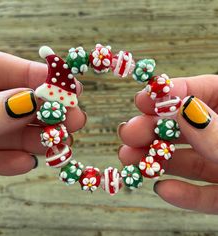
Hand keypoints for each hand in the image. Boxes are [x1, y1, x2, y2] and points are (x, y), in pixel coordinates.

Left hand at [0, 50, 85, 175]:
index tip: (66, 82)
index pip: (0, 68)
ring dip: (34, 139)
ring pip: (7, 132)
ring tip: (59, 143)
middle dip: (45, 111)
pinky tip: (24, 163)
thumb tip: (29, 100)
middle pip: (12, 102)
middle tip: (75, 117)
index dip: (34, 74)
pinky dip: (6, 162)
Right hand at [118, 75, 217, 213]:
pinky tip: (163, 189)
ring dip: (159, 161)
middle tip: (128, 132)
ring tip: (129, 159)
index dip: (173, 92)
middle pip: (188, 127)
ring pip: (191, 160)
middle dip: (155, 130)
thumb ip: (217, 133)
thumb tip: (185, 108)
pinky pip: (205, 194)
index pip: (207, 91)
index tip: (143, 99)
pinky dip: (184, 193)